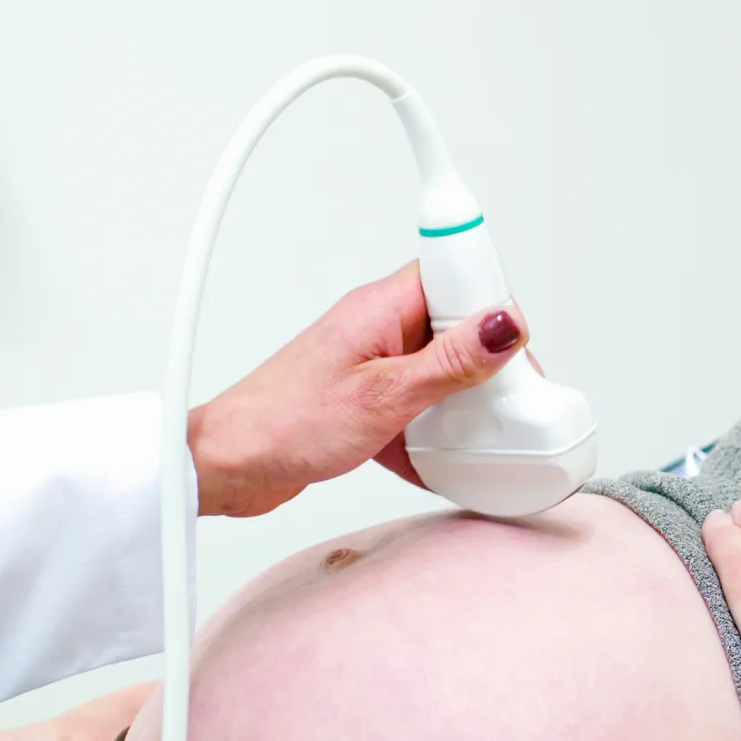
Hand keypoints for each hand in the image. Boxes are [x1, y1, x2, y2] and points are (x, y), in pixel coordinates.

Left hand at [187, 260, 527, 517]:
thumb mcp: (382, 397)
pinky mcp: (367, 400)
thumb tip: (504, 325)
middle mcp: (380, 328)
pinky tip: (440, 459)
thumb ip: (450, 363)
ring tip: (473, 433)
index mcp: (381, 307)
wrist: (226, 466)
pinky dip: (433, 434)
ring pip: (443, 371)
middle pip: (460, 328)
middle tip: (502, 402)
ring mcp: (373, 364)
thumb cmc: (283, 423)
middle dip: (487, 367)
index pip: (457, 274)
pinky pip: (420, 406)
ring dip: (461, 405)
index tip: (514, 347)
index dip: (493, 305)